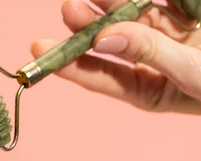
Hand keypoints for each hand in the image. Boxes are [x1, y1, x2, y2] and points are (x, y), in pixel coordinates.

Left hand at [30, 0, 200, 113]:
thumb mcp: (192, 73)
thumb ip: (149, 53)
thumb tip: (104, 37)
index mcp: (148, 88)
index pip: (101, 75)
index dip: (68, 63)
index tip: (37, 48)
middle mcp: (153, 58)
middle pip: (111, 40)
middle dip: (88, 25)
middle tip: (68, 9)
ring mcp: (170, 31)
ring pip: (134, 12)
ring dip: (112, 0)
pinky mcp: (186, 9)